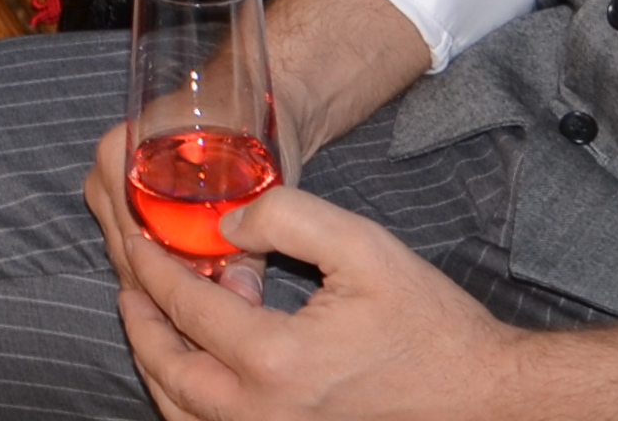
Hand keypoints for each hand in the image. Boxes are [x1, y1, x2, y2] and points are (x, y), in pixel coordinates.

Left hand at [78, 143, 617, 420]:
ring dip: (158, 367)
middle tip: (133, 284)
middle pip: (169, 369)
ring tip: (153, 324)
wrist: (484, 396)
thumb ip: (288, 216)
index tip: (136, 239)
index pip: (185, 307)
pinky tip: (196, 369)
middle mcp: (265, 413)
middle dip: (140, 321)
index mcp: (277, 360)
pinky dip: (189, 403)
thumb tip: (226, 223)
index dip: (151, 267)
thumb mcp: (363, 246)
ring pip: (183, 413)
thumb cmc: (430, 323)